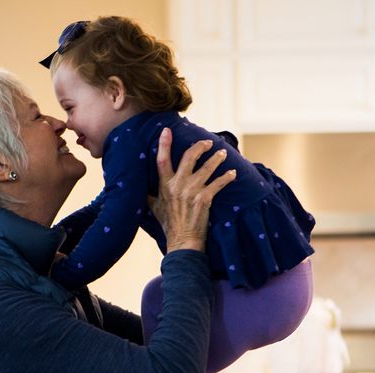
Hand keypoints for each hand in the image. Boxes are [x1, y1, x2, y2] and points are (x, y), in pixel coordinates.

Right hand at [149, 128, 235, 252]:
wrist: (182, 240)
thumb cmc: (169, 224)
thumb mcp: (154, 207)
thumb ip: (150, 194)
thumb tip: (141, 188)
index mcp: (164, 185)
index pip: (162, 159)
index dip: (164, 143)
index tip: (167, 130)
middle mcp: (177, 185)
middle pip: (189, 157)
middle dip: (200, 146)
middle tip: (208, 142)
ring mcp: (192, 191)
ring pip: (207, 168)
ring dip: (217, 159)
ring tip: (222, 153)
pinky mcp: (204, 199)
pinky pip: (218, 183)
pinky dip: (227, 177)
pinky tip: (233, 173)